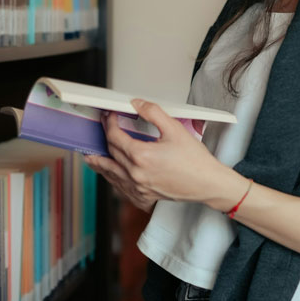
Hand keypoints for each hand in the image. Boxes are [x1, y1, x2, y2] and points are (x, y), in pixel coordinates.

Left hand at [84, 98, 230, 212]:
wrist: (207, 183)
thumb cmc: (195, 160)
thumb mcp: (175, 129)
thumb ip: (153, 112)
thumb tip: (137, 104)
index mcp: (141, 156)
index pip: (115, 137)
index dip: (109, 123)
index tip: (110, 116)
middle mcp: (136, 174)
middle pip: (111, 154)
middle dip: (105, 138)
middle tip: (105, 128)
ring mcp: (138, 188)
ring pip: (111, 174)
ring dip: (100, 164)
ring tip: (92, 157)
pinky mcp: (144, 197)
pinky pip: (121, 189)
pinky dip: (113, 180)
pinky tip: (112, 176)